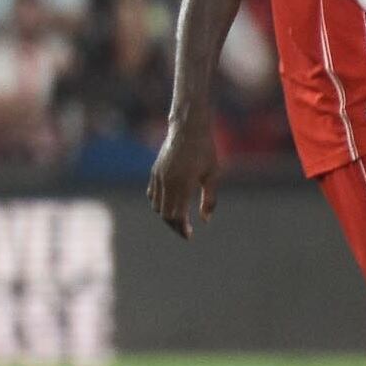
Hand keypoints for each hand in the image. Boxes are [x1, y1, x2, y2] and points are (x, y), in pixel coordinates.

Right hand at [148, 118, 220, 238]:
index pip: (176, 215)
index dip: (182, 228)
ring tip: (179, 220)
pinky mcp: (154, 172)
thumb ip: (209, 199)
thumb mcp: (213, 175)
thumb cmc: (206, 151)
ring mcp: (158, 177)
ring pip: (156, 206)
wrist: (188, 129)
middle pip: (164, 214)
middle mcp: (167, 182)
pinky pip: (152, 194)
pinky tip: (170, 205)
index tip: (190, 235)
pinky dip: (159, 204)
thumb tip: (205, 220)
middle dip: (174, 226)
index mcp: (183, 184)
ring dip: (166, 216)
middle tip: (185, 232)